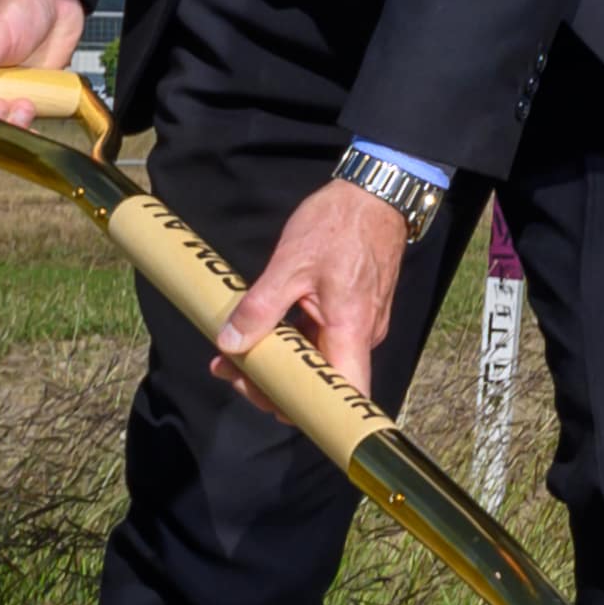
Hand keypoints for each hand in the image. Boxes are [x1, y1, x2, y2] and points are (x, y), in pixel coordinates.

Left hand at [218, 177, 416, 404]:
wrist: (374, 194)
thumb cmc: (338, 224)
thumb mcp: (289, 263)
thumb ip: (260, 308)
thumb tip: (231, 344)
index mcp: (351, 328)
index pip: (343, 393)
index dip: (310, 409)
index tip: (268, 402)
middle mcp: (362, 335)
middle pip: (322, 382)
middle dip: (273, 384)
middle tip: (229, 369)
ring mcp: (359, 325)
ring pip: (319, 362)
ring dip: (278, 363)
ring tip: (232, 353)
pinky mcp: (352, 313)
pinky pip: (322, 341)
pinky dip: (290, 343)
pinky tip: (260, 331)